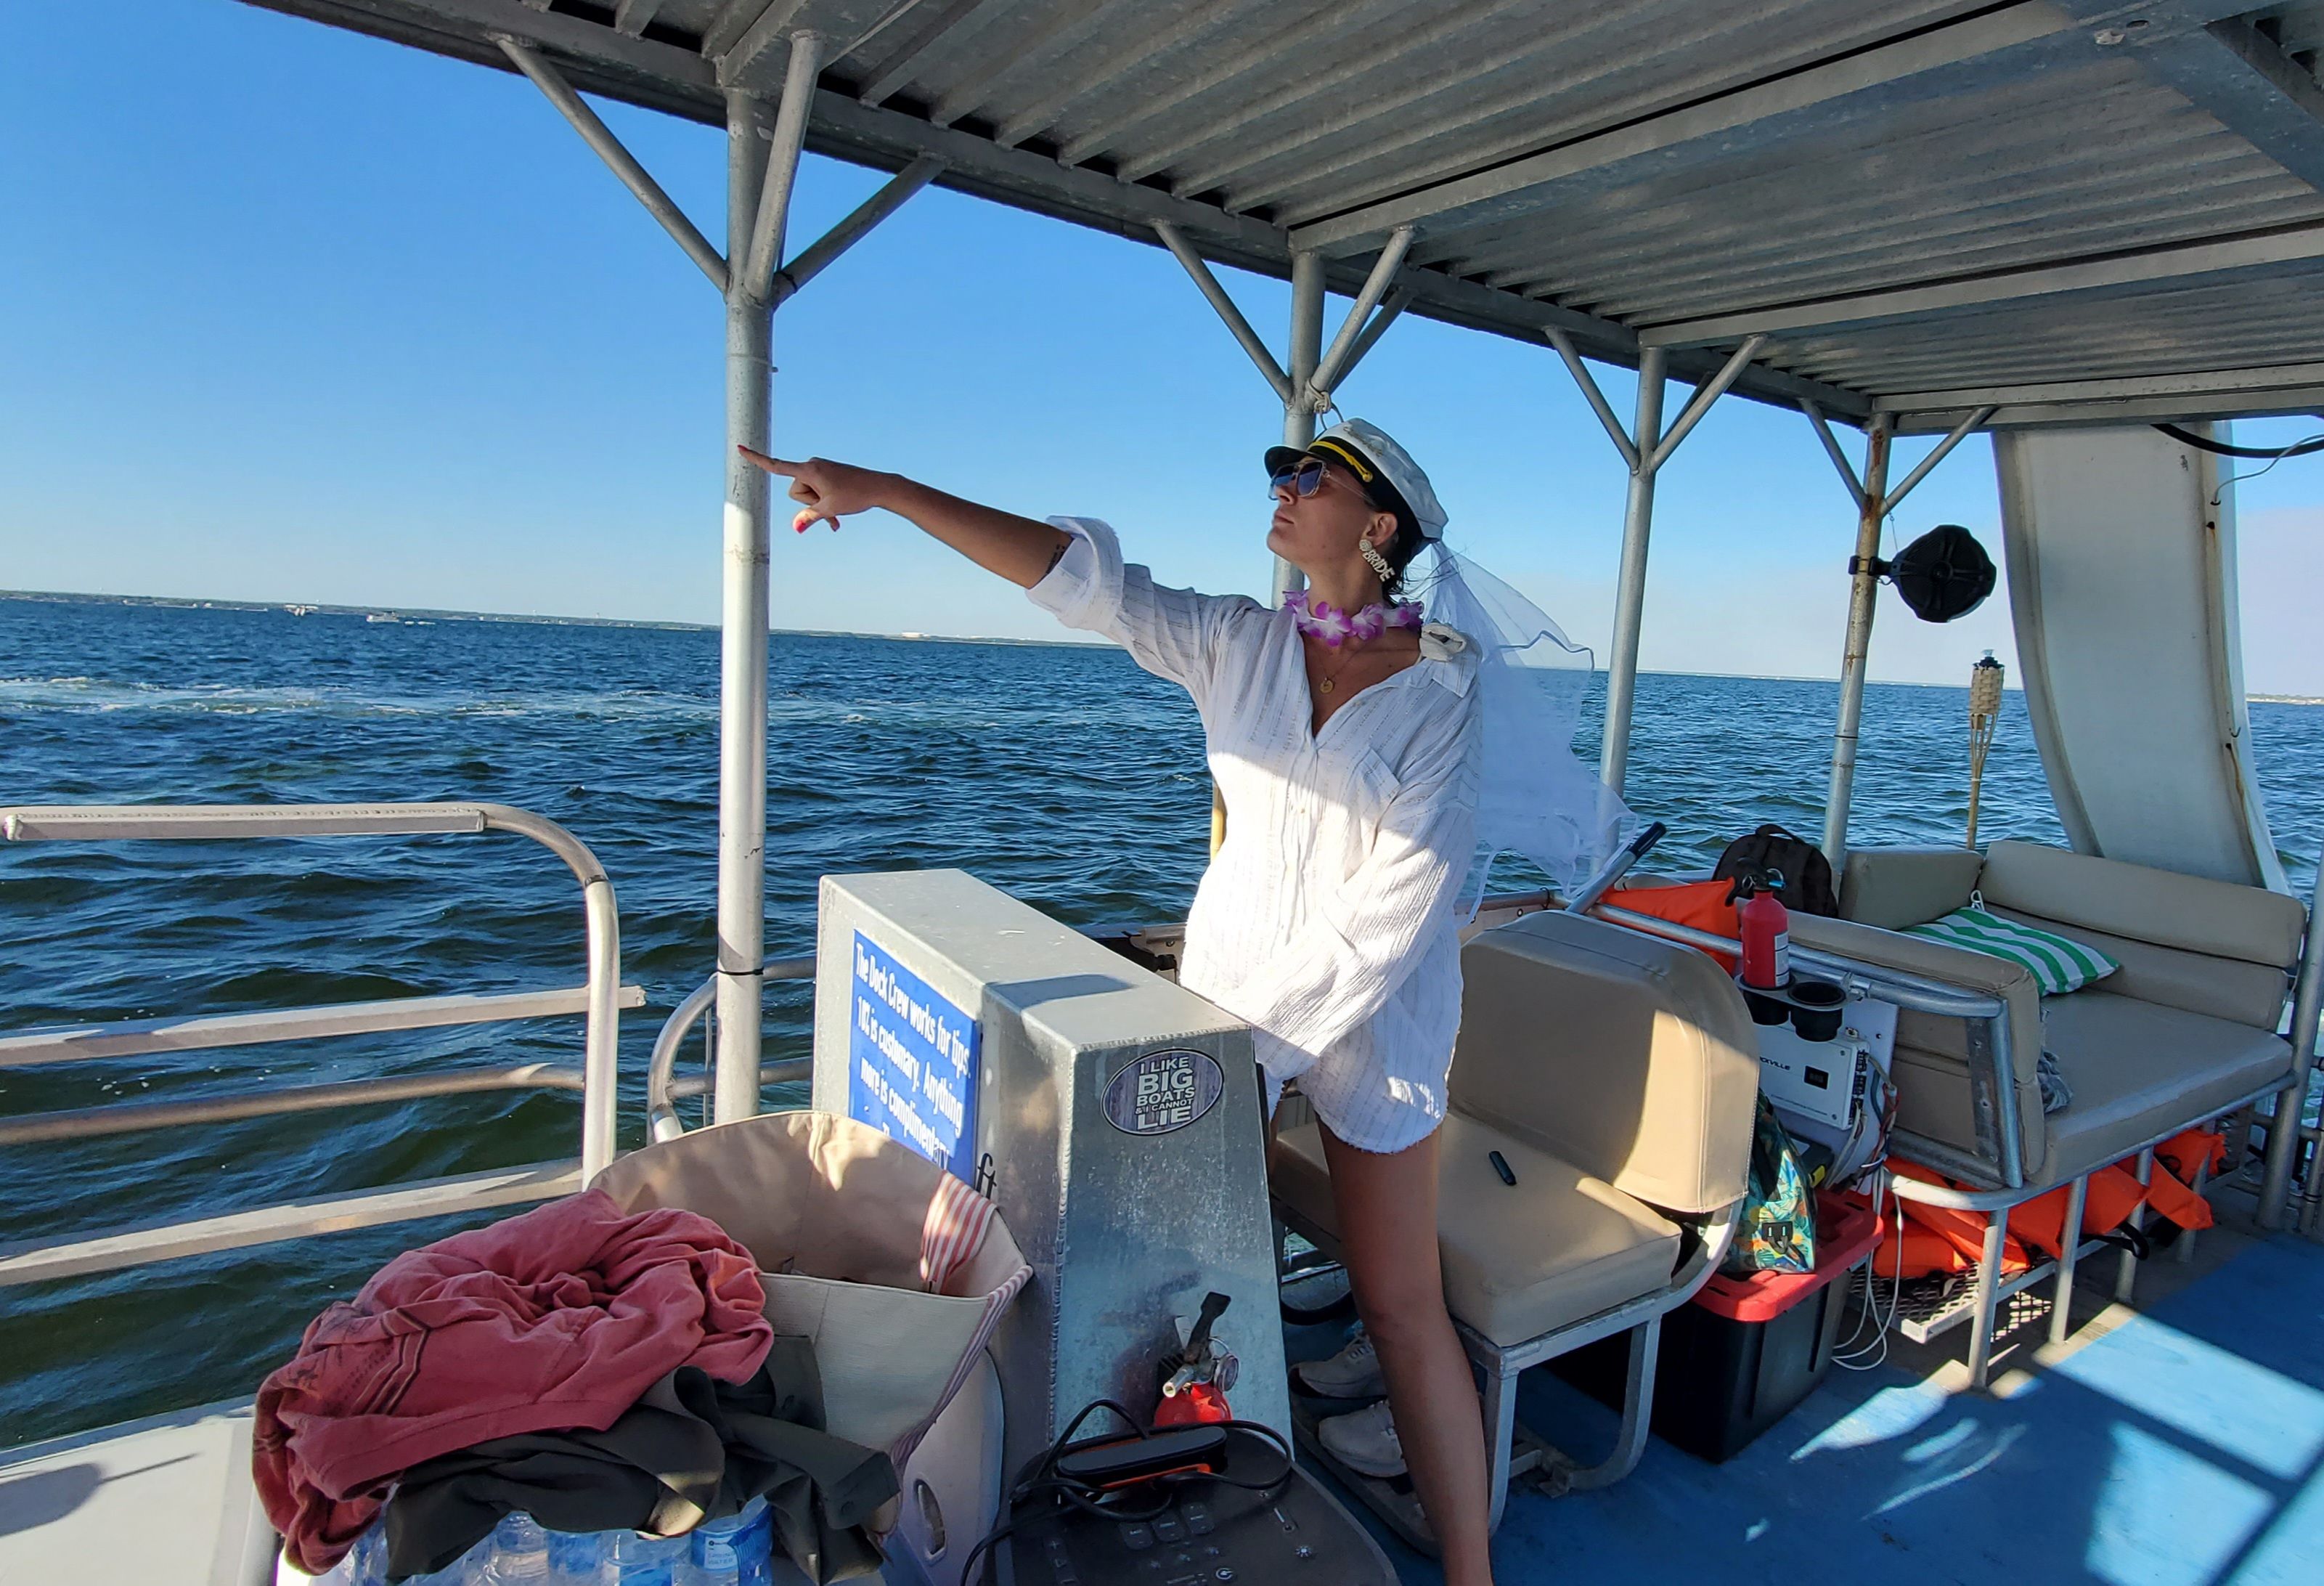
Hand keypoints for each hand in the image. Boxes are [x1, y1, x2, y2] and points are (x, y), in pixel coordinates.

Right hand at [737, 448, 893, 531]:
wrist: (878, 487)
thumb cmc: (856, 496)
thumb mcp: (830, 509)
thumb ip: (810, 517)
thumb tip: (797, 528)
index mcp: (809, 470)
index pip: (777, 466)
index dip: (757, 459)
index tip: (739, 447)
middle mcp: (811, 465)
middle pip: (795, 491)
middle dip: (809, 503)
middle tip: (831, 506)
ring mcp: (819, 468)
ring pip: (807, 494)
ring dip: (818, 505)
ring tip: (838, 510)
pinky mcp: (826, 473)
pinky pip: (817, 491)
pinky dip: (824, 503)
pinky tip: (838, 515)